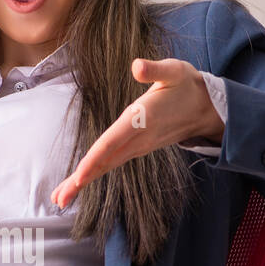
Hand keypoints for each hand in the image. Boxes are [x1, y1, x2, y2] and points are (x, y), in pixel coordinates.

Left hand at [51, 57, 223, 209]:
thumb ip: (155, 69)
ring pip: (106, 166)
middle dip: (81, 180)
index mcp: (142, 119)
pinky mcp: (136, 149)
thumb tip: (136, 65)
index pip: (113, 141)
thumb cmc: (186, 86)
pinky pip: (111, 163)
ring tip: (59, 198)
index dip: (95, 158)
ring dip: (82, 181)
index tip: (79, 176)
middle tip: (59, 199)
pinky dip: (93, 174)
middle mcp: (138, 138)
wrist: (206, 110)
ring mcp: (137, 147)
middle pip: (105, 161)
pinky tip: (77, 182)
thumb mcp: (175, 70)